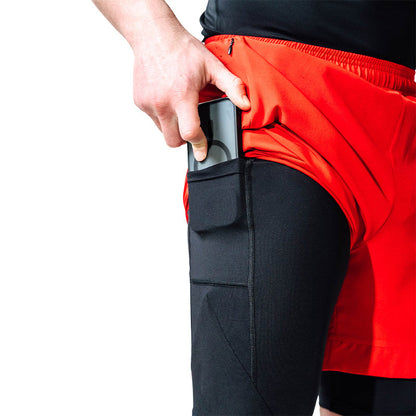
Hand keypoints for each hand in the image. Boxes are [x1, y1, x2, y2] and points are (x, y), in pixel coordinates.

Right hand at [132, 19, 249, 160]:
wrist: (153, 35)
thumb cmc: (181, 49)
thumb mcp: (212, 66)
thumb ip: (232, 86)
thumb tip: (245, 104)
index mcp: (181, 96)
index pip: (189, 133)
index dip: (198, 145)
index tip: (202, 152)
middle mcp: (162, 103)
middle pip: (173, 141)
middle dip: (184, 139)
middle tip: (192, 126)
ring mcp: (148, 103)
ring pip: (162, 132)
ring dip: (173, 127)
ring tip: (179, 107)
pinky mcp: (139, 102)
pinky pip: (153, 119)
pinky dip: (162, 116)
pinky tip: (168, 99)